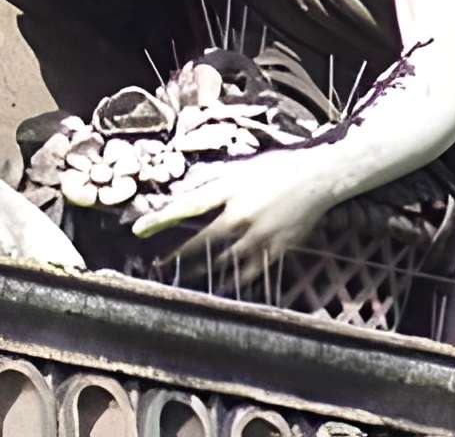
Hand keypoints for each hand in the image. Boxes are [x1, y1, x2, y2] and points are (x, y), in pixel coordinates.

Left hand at [128, 146, 349, 283]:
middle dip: (181, 256)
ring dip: (207, 270)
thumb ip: (214, 185)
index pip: (186, 206)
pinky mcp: (278, 248)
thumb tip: (189, 197)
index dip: (160, 219)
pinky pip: (254, 270)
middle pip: (203, 240)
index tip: (138, 230)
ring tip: (189, 279)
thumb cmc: (276, 168)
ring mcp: (260, 234)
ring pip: (226, 260)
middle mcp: (240, 213)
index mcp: (228, 189)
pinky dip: (239, 279)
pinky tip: (228, 286)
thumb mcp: (238, 169)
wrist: (316, 177)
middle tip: (161, 267)